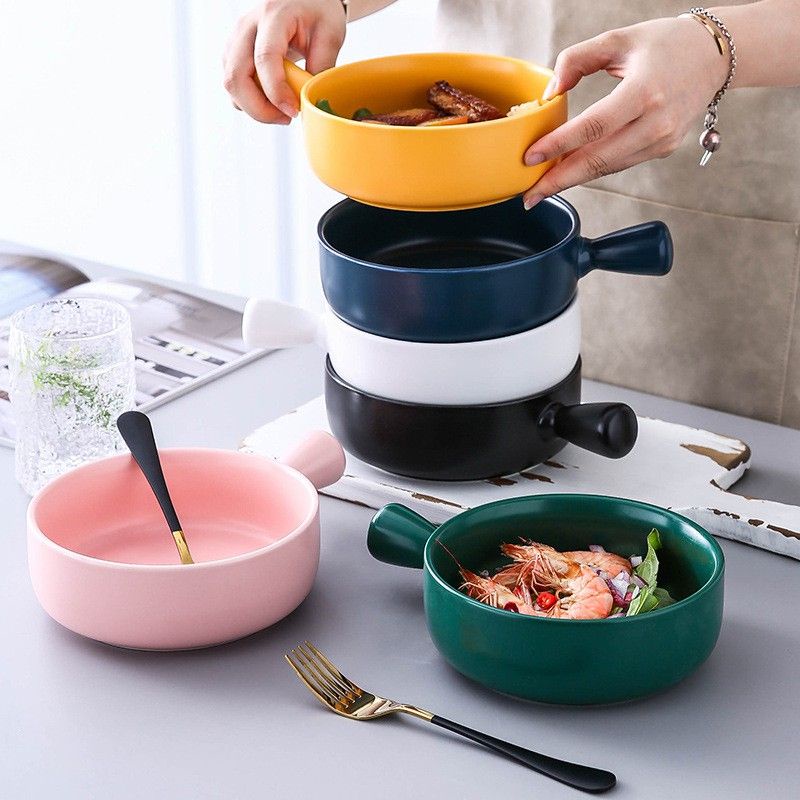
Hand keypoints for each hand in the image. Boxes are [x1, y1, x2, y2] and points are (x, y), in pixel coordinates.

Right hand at [223, 0, 345, 123]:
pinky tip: (272, 101)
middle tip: (286, 118)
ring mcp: (235, 40)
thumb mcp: (330, 34)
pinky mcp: (232, 54)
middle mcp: (246, 27)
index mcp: (273, 16)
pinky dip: (250, 102)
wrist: (304, 0)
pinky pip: (234, 87)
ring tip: (282, 110)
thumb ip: (323, 66)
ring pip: (231, 85)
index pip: (264, 58)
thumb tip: (311, 101)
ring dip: (254, 108)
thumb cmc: (318, 13)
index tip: (293, 111)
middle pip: (236, 77)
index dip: (276, 91)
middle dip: (259, 109)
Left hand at [522, 17, 729, 208]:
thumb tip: (549, 92)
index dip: (559, 145)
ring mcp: (662, 140)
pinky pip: (619, 164)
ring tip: (541, 187)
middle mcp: (657, 122)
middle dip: (559, 180)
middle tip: (529, 194)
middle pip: (598, 160)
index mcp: (645, 91)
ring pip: (608, 167)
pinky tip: (569, 173)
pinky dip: (592, 170)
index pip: (593, 127)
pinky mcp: (663, 149)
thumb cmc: (664, 44)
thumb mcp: (618, 39)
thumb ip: (577, 59)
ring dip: (572, 179)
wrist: (713, 55)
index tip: (530, 158)